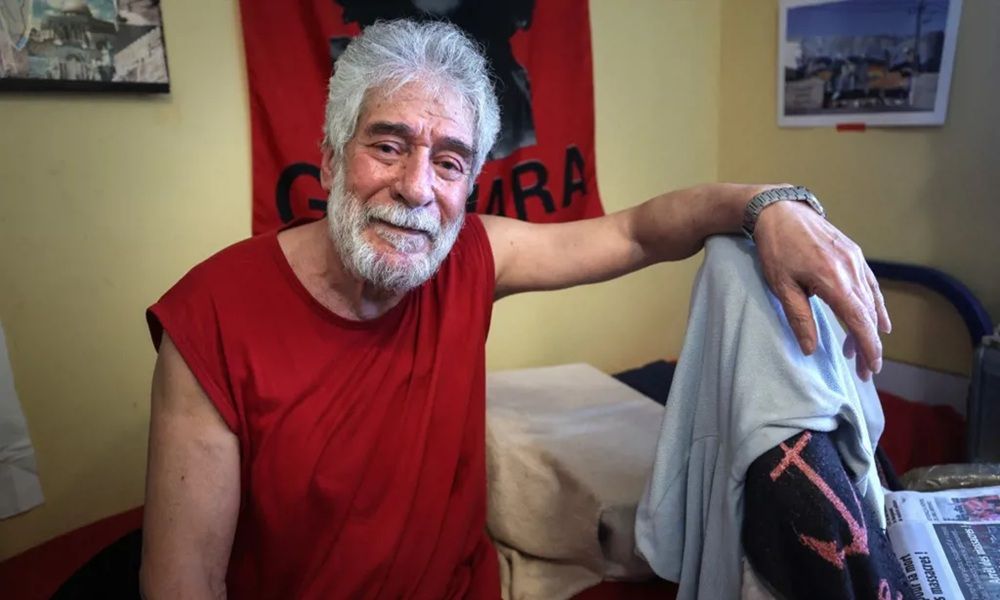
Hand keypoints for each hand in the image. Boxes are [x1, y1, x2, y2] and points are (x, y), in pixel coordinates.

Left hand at [753, 200, 890, 380]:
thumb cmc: (775, 248)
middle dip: (870, 344)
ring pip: (872, 299)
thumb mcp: (781, 286)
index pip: (859, 322)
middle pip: (869, 314)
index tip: (870, 369)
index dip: (868, 347)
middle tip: (865, 370)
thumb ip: (799, 318)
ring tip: (863, 350)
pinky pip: (870, 283)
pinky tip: (875, 317)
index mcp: (834, 280)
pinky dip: (874, 303)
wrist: (778, 210)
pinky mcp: (853, 252)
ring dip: (870, 326)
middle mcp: (851, 269)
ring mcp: (855, 259)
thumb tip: (810, 349)